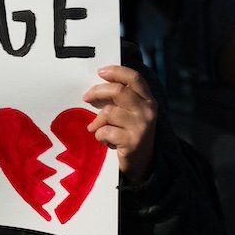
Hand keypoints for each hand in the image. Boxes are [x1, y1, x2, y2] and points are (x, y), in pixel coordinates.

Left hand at [82, 65, 157, 183]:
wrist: (142, 163)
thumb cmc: (130, 133)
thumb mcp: (131, 113)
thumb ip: (120, 99)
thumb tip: (97, 86)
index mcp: (148, 100)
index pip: (135, 78)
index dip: (117, 71)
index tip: (100, 72)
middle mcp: (148, 111)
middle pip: (118, 91)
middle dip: (97, 92)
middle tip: (86, 97)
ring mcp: (142, 126)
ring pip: (109, 113)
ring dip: (97, 122)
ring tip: (97, 129)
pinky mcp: (133, 142)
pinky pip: (106, 131)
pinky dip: (99, 136)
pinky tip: (105, 141)